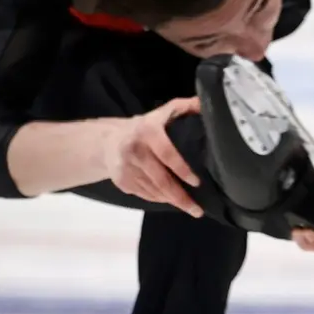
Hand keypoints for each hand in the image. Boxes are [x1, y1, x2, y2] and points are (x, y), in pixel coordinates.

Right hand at [103, 97, 202, 216]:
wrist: (108, 141)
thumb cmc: (145, 127)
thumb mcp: (163, 113)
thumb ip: (184, 107)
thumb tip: (206, 103)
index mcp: (147, 132)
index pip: (167, 154)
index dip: (182, 170)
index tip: (197, 183)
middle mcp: (134, 151)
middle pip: (161, 180)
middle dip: (180, 197)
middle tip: (198, 210)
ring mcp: (126, 169)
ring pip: (154, 191)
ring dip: (173, 200)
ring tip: (190, 208)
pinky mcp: (122, 182)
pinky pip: (146, 195)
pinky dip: (160, 199)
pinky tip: (171, 200)